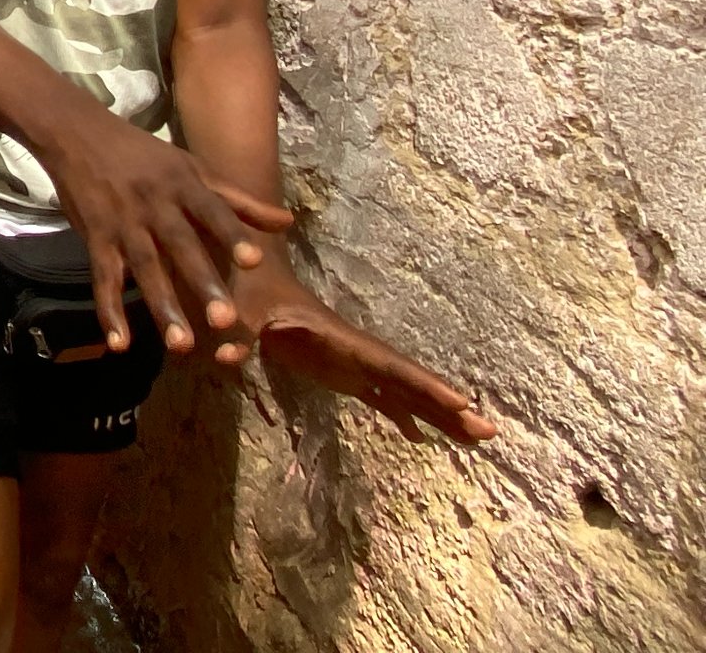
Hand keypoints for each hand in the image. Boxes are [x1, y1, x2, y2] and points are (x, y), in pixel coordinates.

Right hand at [35, 94, 293, 357]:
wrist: (78, 134)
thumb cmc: (143, 155)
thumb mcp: (191, 167)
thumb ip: (237, 201)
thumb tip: (287, 222)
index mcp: (182, 185)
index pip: (212, 211)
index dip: (232, 235)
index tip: (254, 261)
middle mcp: (155, 205)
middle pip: (181, 247)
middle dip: (202, 283)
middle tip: (224, 320)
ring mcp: (123, 224)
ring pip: (144, 269)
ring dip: (162, 307)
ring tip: (182, 345)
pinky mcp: (94, 238)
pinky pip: (103, 278)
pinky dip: (108, 311)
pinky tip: (119, 344)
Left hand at [232, 266, 495, 444]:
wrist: (248, 275)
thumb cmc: (245, 289)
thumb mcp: (239, 309)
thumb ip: (236, 333)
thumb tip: (224, 356)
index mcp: (338, 336)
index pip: (388, 364)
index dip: (423, 383)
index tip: (461, 401)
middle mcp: (353, 350)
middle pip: (407, 380)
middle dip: (446, 404)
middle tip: (490, 430)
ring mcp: (350, 361)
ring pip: (400, 390)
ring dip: (435, 412)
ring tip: (476, 439)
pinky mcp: (339, 370)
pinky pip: (379, 396)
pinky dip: (402, 415)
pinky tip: (420, 436)